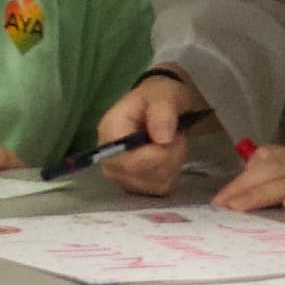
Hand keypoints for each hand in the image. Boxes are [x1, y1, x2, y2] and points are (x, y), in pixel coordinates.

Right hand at [92, 69, 206, 195]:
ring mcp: (119, 175)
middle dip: (168, 158)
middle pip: (141, 174)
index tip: (172, 136)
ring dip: (172, 165)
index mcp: (109, 132)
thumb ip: (162, 112)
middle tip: (176, 138)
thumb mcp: (163, 95)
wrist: (158, 106)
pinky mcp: (132, 185)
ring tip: (172, 144)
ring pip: (153, 184)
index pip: (129, 160)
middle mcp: (108, 158)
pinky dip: (170, 174)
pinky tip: (169, 158)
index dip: (158, 154)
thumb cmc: (157, 97)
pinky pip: (158, 189)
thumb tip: (162, 138)